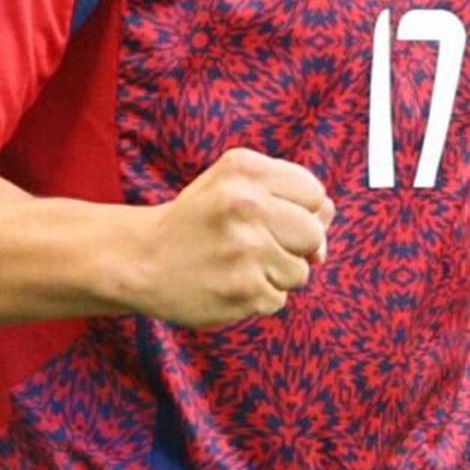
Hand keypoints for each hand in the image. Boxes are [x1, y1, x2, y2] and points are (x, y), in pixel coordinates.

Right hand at [130, 150, 332, 327]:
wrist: (141, 260)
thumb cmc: (199, 220)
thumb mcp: (234, 186)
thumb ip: (287, 195)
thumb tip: (328, 223)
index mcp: (246, 170)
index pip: (314, 194)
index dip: (300, 211)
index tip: (269, 218)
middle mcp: (247, 205)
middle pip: (314, 234)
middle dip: (293, 245)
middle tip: (254, 245)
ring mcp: (246, 251)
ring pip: (300, 271)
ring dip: (275, 274)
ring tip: (237, 265)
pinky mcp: (243, 291)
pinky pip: (278, 299)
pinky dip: (257, 297)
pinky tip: (228, 283)